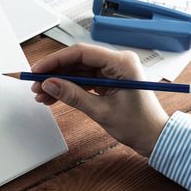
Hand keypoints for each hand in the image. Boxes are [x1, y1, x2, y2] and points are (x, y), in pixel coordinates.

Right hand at [31, 44, 168, 156]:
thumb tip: (49, 84)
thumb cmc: (139, 125)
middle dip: (55, 73)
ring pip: (78, 71)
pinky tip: (54, 96)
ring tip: (42, 94)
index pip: (81, 52)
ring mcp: (113, 71)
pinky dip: (69, 88)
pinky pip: (84, 79)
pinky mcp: (109, 80)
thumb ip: (73, 95)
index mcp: (121, 62)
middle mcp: (117, 62)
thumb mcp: (102, 111)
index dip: (55, 60)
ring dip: (59, 82)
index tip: (38, 70)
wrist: (154, 138)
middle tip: (35, 84)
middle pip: (77, 60)